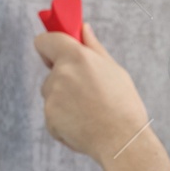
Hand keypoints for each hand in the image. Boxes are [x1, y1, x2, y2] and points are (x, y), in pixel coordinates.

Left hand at [34, 23, 150, 164]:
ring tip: (90, 112)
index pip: (45, 40)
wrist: (122, 141)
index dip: (49, 45)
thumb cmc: (124, 106)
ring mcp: (52, 97)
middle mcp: (61, 74)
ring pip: (53, 94)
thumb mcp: (114, 70)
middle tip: (89, 92)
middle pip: (52, 72)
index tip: (56, 52)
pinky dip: (64, 120)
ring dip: (65, 101)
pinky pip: (53, 115)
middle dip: (65, 79)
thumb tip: (83, 28)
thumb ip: (93, 47)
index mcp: (76, 57)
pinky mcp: (49, 118)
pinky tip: (84, 125)